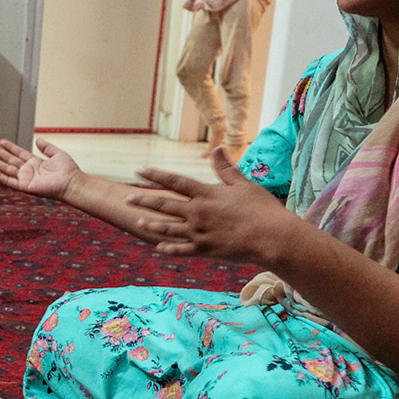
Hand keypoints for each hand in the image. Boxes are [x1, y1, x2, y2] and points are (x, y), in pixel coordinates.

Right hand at [0, 138, 82, 201]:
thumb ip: (46, 147)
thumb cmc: (68, 170)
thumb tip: (38, 139)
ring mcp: (25, 179)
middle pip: (9, 160)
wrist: (71, 183)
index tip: (1, 141)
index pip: (18, 154)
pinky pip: (9, 181)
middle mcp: (29, 171)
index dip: (10, 147)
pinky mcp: (24, 186)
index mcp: (35, 163)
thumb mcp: (57, 153)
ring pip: (6, 169)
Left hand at [126, 148, 301, 265]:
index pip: (174, 182)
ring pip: (168, 228)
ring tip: (137, 222)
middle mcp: (198, 213)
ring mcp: (199, 233)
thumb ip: (225, 169)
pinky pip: (181, 250)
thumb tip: (217, 148)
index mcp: (206, 194)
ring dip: (152, 225)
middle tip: (126, 199)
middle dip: (144, 201)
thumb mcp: (243, 184)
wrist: (272, 237)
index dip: (155, 175)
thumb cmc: (262, 209)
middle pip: (165, 205)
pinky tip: (158, 247)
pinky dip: (168, 249)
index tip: (138, 171)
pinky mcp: (205, 250)